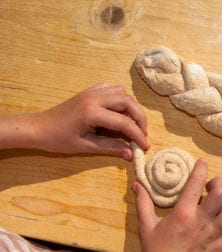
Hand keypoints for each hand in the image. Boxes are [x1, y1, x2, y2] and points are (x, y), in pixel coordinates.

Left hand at [34, 83, 149, 159]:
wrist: (38, 127)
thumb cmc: (58, 139)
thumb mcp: (85, 146)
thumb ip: (110, 148)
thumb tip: (130, 154)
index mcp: (92, 112)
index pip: (124, 122)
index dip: (138, 135)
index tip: (145, 146)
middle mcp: (95, 97)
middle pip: (128, 102)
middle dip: (140, 118)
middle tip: (142, 133)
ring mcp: (92, 92)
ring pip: (121, 92)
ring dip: (131, 107)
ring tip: (132, 123)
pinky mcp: (89, 91)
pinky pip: (111, 89)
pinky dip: (120, 99)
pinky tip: (118, 111)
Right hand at [132, 159, 221, 251]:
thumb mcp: (146, 227)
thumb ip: (143, 203)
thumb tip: (137, 184)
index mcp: (182, 214)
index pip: (196, 183)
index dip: (201, 167)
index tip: (202, 161)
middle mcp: (201, 222)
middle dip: (219, 184)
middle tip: (212, 187)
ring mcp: (214, 236)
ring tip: (221, 205)